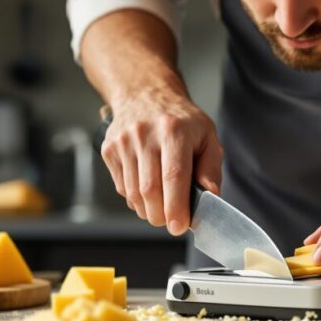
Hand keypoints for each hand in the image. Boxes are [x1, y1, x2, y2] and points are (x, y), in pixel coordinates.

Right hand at [101, 90, 222, 234]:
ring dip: (149, 210)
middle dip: (162, 215)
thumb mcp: (207, 135)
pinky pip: (122, 188)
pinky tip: (148, 188)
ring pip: (133, 193)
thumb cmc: (181, 120)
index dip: (176, 206)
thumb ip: (211, 167)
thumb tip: (210, 197)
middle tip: (172, 220)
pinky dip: (136, 198)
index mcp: (174, 130)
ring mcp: (123, 142)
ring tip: (162, 205)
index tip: (180, 226)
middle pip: (150, 190)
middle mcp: (145, 134)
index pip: (174, 175)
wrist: (145, 94)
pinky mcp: (109, 150)